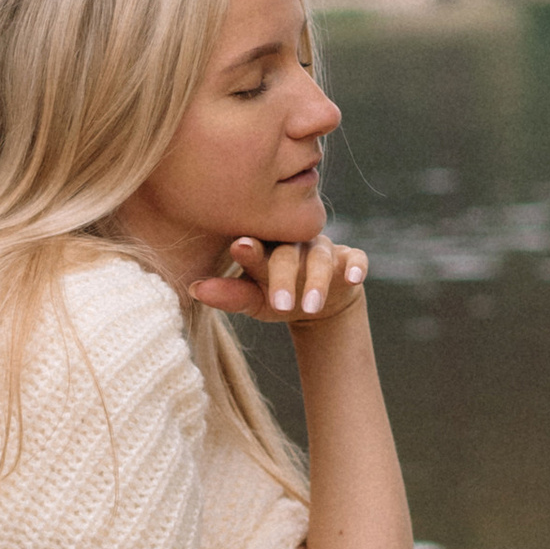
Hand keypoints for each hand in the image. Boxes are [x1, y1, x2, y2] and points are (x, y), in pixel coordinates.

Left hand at [190, 235, 370, 326]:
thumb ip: (228, 294)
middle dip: (284, 279)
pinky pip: (356, 258)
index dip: (249, 249)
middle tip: (280, 304)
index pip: (255, 244)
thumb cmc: (275, 293)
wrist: (316, 302)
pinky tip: (353, 277)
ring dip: (317, 282)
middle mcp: (293, 242)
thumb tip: (194, 289)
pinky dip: (356, 266)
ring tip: (312, 306)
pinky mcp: (349, 258)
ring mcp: (322, 248)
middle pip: (287, 254)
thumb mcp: (253, 299)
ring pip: (321, 258)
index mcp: (264, 245)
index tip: (239, 248)